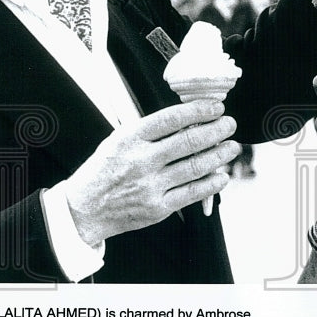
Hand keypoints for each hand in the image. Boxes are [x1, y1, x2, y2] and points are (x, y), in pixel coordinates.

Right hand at [64, 101, 241, 245]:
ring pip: (195, 166)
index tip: (216, 107)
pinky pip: (192, 193)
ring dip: (220, 155)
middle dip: (216, 130)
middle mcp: (141, 160)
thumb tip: (189, 117)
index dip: (198, 111)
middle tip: (230, 124)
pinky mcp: (157, 207)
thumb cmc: (106, 169)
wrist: (83, 209)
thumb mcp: (119, 140)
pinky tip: (223, 176)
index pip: (171, 119)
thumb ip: (150, 131)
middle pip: (189, 141)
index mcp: (130, 138)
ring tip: (233, 147)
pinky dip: (211, 184)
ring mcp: (150, 185)